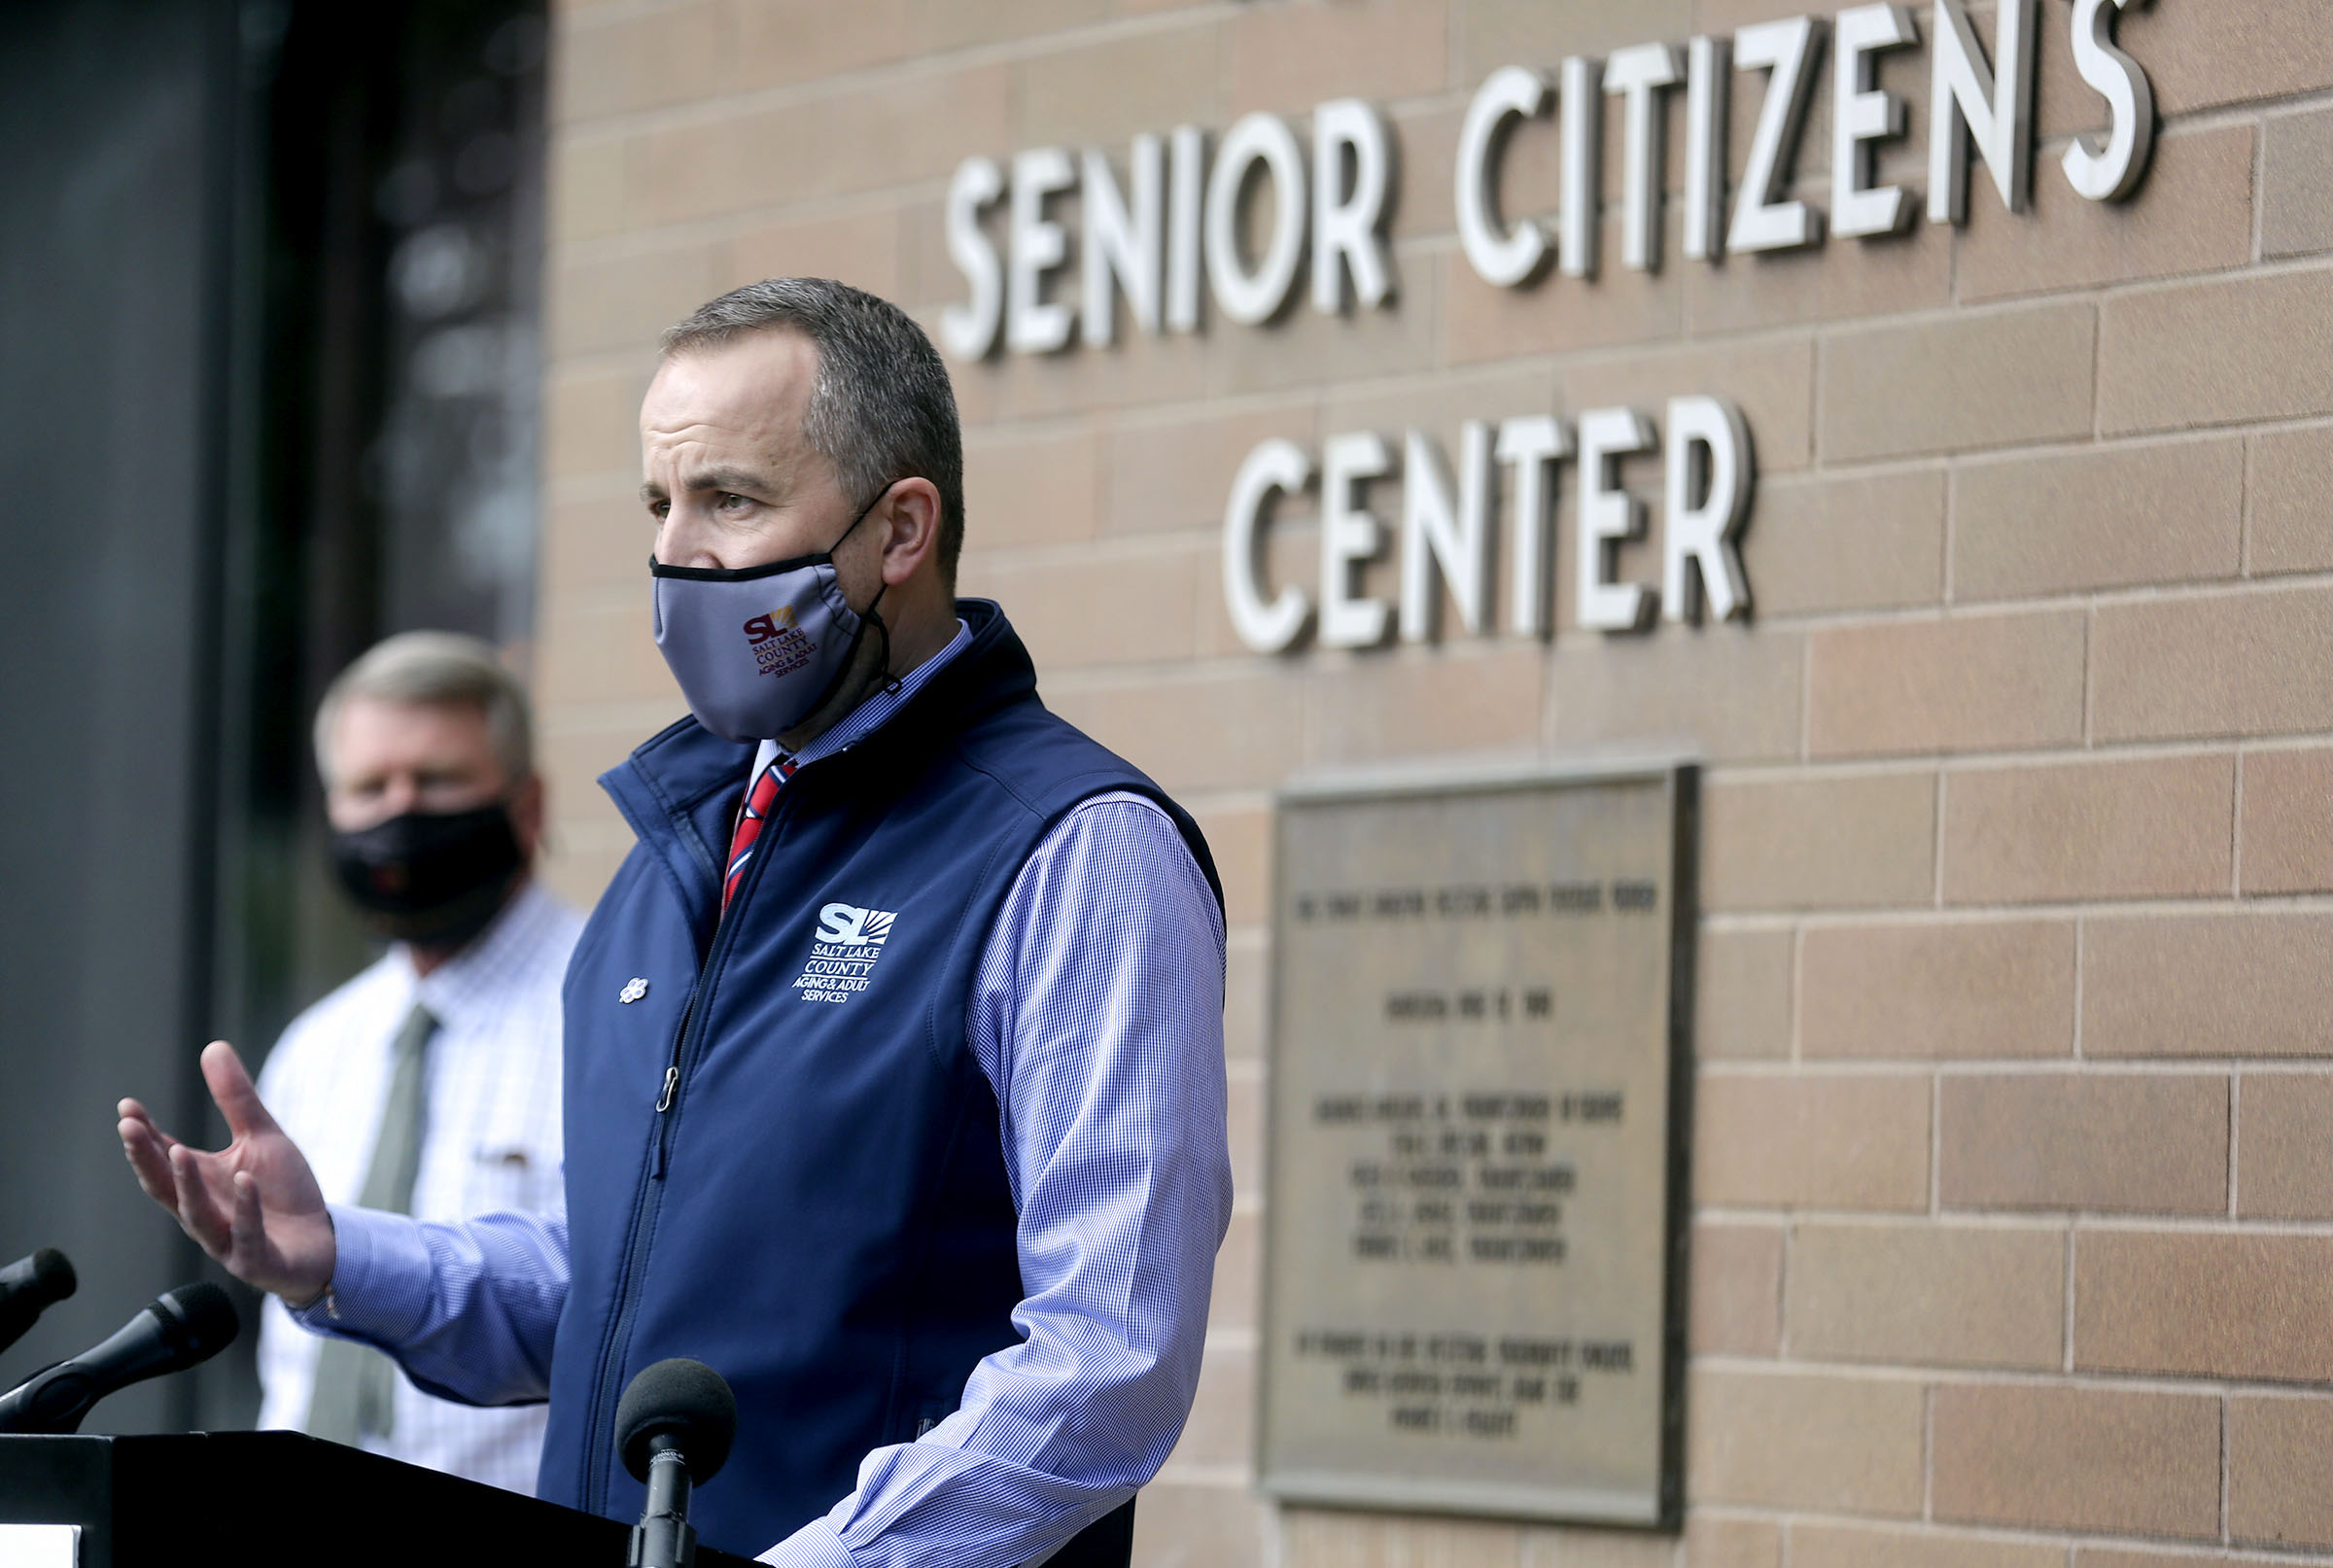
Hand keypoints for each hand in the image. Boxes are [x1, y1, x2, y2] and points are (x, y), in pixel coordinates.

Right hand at [117, 1041, 335, 1302]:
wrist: (322, 1243)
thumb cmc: (282, 1193)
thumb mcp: (262, 1137)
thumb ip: (236, 1099)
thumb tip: (212, 1046)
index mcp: (201, 1183)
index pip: (163, 1157)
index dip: (143, 1135)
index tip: (127, 1107)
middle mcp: (205, 1212)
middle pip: (164, 1187)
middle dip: (145, 1158)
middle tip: (129, 1127)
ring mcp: (227, 1240)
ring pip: (196, 1215)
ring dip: (186, 1183)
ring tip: (178, 1150)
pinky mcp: (256, 1260)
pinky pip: (248, 1235)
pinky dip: (246, 1209)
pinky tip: (246, 1179)